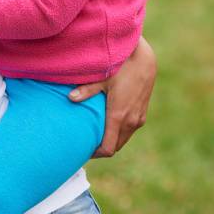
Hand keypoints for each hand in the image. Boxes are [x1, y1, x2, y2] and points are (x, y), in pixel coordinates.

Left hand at [69, 36, 156, 156]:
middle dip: (102, 148)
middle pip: (116, 146)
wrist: (144, 59)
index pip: (108, 148)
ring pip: (123, 138)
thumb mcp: (101, 78)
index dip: (96, 153)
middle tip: (86, 144)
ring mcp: (138, 118)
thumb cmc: (121, 67)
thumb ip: (86, 90)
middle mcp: (131, 121)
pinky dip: (119, 132)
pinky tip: (108, 123)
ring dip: (111, 140)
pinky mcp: (142, 113)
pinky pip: (129, 130)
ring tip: (95, 135)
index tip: (84, 151)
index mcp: (119, 116)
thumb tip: (70, 98)